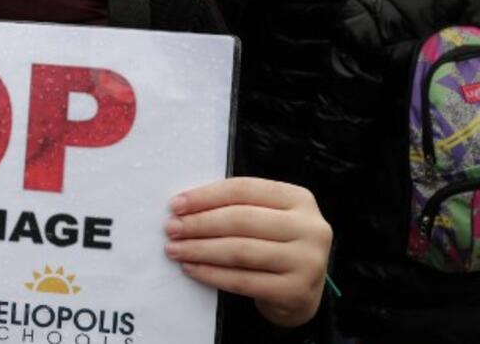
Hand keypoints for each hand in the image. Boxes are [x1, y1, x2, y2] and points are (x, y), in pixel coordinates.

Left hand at [164, 178, 331, 327]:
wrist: (300, 292)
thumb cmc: (273, 245)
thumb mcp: (265, 217)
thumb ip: (235, 206)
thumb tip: (183, 207)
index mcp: (299, 199)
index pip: (244, 190)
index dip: (206, 196)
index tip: (175, 205)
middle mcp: (310, 228)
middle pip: (241, 219)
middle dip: (199, 224)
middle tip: (171, 228)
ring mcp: (307, 261)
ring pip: (240, 250)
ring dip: (200, 249)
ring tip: (174, 249)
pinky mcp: (295, 291)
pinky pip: (242, 280)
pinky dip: (211, 274)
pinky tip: (191, 269)